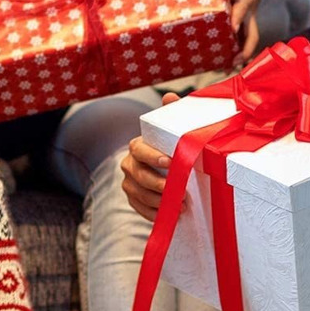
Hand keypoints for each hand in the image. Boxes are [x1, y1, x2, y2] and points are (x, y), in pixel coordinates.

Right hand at [119, 92, 179, 220]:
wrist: (168, 170)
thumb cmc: (172, 147)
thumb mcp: (173, 131)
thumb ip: (171, 114)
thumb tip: (170, 96)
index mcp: (137, 146)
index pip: (139, 149)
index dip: (152, 156)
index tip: (171, 163)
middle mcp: (129, 164)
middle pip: (138, 175)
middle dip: (158, 184)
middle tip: (181, 192)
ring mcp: (129, 182)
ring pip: (138, 193)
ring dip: (159, 201)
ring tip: (180, 205)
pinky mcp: (133, 198)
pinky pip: (139, 207)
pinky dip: (154, 212)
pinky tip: (169, 214)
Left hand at [224, 0, 261, 64]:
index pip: (242, 10)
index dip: (238, 18)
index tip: (233, 28)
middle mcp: (249, 15)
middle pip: (251, 34)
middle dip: (245, 49)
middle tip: (235, 61)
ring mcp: (247, 23)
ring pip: (247, 42)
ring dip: (239, 56)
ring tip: (226, 70)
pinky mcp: (243, 28)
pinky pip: (241, 42)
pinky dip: (234, 54)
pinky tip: (222, 66)